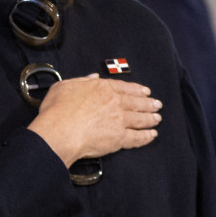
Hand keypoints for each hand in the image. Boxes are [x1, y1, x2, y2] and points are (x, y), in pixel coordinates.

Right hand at [27, 74, 161, 166]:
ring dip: (150, 119)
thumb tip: (92, 77)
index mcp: (102, 88)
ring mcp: (119, 120)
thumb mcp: (65, 86)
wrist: (60, 131)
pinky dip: (146, 137)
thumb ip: (81, 81)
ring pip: (140, 119)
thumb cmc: (58, 110)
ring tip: (157, 119)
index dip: (137, 90)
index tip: (145, 92)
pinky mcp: (119, 138)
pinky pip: (137, 138)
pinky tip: (152, 135)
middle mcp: (114, 102)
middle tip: (157, 104)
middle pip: (136, 102)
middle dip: (148, 103)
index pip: (124, 87)